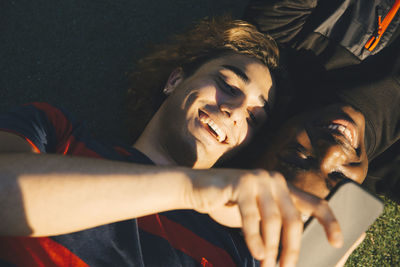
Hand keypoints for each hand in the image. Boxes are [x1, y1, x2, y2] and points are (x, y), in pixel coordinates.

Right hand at [187, 168, 342, 266]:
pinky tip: (258, 253)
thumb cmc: (227, 203)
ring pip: (273, 220)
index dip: (330, 223)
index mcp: (283, 187)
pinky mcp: (242, 183)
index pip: (315, 203)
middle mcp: (275, 180)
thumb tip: (291, 253)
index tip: (337, 243)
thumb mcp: (257, 213)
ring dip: (272, 248)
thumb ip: (273, 223)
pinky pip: (252, 217)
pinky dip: (255, 238)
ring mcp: (259, 179)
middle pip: (293, 220)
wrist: (197, 188)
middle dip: (292, 249)